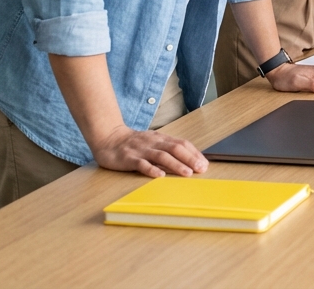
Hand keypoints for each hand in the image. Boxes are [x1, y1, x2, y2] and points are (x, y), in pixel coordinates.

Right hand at [90, 124, 207, 177]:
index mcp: (160, 139)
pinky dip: (151, 169)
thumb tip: (188, 160)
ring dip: (176, 165)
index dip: (194, 153)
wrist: (108, 137)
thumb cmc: (134, 143)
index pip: (181, 144)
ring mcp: (141, 150)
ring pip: (161, 156)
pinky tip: (160, 176)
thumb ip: (167, 149)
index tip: (205, 163)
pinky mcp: (128, 158)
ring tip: (187, 173)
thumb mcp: (153, 142)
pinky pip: (141, 164)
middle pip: (175, 149)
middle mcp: (153, 143)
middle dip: (189, 159)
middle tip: (201, 169)